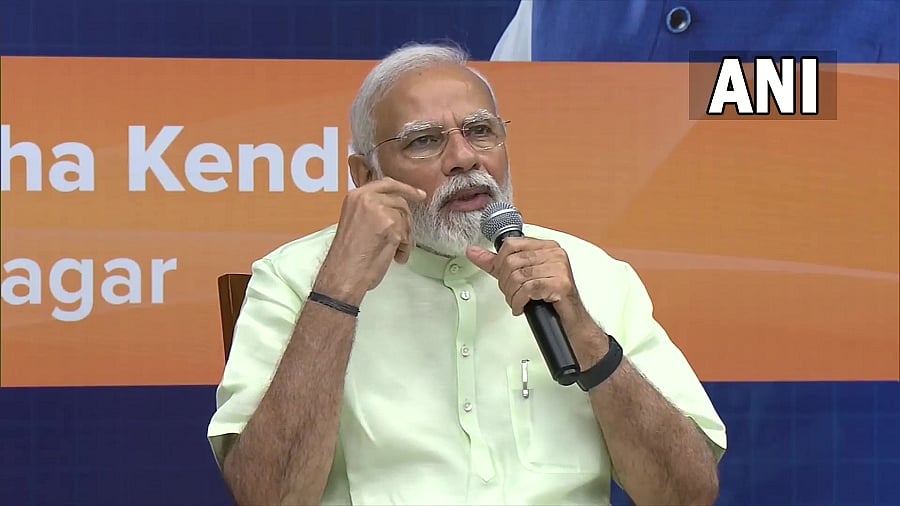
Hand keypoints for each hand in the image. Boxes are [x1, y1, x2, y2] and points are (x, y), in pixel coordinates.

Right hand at [314, 177, 425, 304]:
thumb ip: (371, 209)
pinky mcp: (391, 225)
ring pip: (405, 218)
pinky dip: (405, 247)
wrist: (344, 273)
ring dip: (405, 237)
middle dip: (406, 220)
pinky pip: (407, 234)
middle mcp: (368, 198)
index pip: (387, 183)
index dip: (406, 188)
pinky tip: (395, 257)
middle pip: (400, 201)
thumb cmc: (347, 255)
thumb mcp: (355, 220)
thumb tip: (393, 209)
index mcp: (356, 196)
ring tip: (395, 251)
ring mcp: (380, 210)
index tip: (419, 195)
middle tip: (408, 236)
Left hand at [466, 238, 593, 330]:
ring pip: (518, 276)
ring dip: (512, 295)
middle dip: (506, 283)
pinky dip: (520, 301)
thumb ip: (495, 263)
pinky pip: (528, 289)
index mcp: (545, 246)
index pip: (510, 244)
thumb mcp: (519, 276)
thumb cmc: (548, 297)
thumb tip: (473, 252)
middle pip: (511, 262)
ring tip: (518, 301)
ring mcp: (559, 267)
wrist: (570, 320)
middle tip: (512, 294)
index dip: (500, 264)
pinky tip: (523, 306)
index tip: (503, 277)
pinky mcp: (560, 283)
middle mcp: (554, 253)